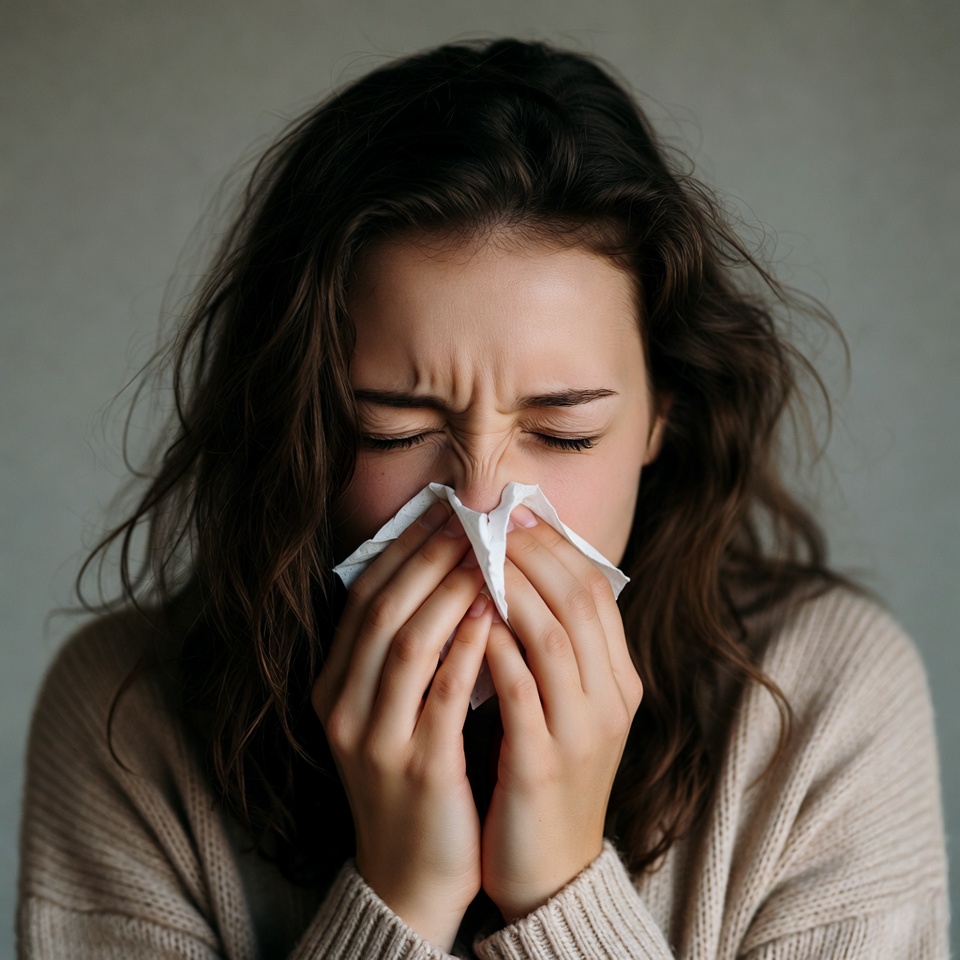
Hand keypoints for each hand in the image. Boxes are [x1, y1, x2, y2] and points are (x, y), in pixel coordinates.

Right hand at [312, 502, 491, 950]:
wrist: (411, 874)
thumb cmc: (414, 777)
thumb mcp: (390, 710)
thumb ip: (405, 650)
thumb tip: (445, 571)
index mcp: (333, 686)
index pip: (364, 597)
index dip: (403, 548)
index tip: (443, 512)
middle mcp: (342, 707)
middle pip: (382, 610)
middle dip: (427, 558)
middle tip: (469, 519)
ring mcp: (375, 739)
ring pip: (407, 643)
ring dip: (447, 592)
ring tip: (485, 555)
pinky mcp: (416, 768)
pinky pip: (441, 694)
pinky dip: (465, 649)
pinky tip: (490, 617)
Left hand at [481, 506, 642, 920]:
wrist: (550, 870)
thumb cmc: (545, 772)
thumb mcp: (566, 706)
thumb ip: (552, 648)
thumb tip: (518, 574)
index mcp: (620, 681)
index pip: (597, 592)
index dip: (556, 546)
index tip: (517, 514)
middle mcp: (611, 700)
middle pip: (579, 602)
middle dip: (533, 553)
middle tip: (492, 521)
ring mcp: (582, 732)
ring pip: (553, 637)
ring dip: (511, 590)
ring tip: (475, 556)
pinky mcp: (544, 764)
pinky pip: (521, 691)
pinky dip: (495, 649)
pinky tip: (468, 623)